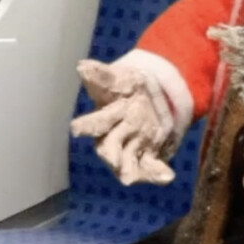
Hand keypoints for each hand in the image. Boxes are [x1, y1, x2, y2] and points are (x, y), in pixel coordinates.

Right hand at [69, 59, 175, 184]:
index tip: (76, 129)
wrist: (154, 93)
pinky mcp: (147, 154)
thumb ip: (102, 75)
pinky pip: (148, 167)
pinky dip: (156, 173)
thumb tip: (81, 66)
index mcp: (105, 116)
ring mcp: (131, 146)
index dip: (85, 126)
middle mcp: (114, 135)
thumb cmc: (128, 84)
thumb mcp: (118, 77)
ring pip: (126, 162)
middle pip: (108, 147)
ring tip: (130, 177)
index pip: (93, 122)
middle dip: (110, 154)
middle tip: (113, 161)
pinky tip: (167, 176)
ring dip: (129, 170)